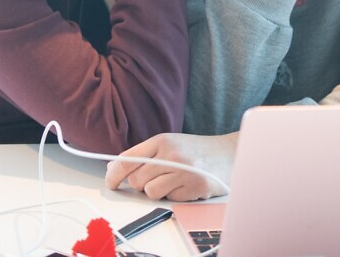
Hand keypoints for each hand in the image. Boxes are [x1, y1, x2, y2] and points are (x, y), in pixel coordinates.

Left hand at [104, 132, 237, 201]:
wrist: (230, 152)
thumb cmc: (196, 150)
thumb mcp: (170, 143)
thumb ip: (144, 155)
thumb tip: (114, 168)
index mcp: (162, 140)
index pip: (127, 159)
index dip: (114, 174)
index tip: (110, 183)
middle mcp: (172, 154)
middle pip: (136, 179)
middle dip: (140, 184)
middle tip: (154, 178)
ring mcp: (184, 171)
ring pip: (151, 192)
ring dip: (157, 191)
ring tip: (172, 181)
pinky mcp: (195, 187)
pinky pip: (170, 199)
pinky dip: (174, 196)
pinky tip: (185, 185)